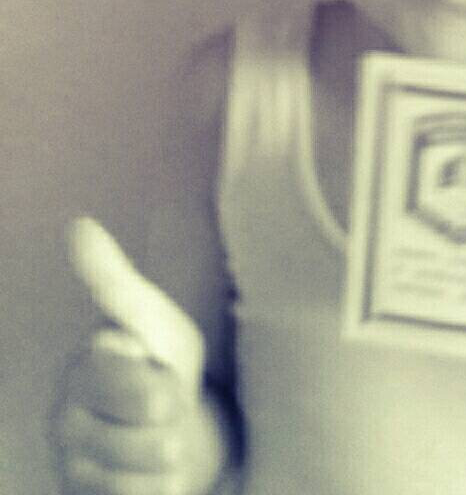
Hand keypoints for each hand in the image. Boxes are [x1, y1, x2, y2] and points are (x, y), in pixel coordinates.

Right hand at [57, 218, 210, 494]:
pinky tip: (154, 473)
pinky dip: (159, 489)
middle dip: (173, 409)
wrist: (171, 431)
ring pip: (143, 468)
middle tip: (167, 399)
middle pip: (147, 419)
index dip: (158, 379)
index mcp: (82, 366)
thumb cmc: (159, 361)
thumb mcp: (150, 316)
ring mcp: (72, 465)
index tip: (147, 365)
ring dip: (169, 453)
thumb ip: (111, 280)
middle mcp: (65, 417)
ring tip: (163, 435)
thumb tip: (76, 225)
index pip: (127, 377)